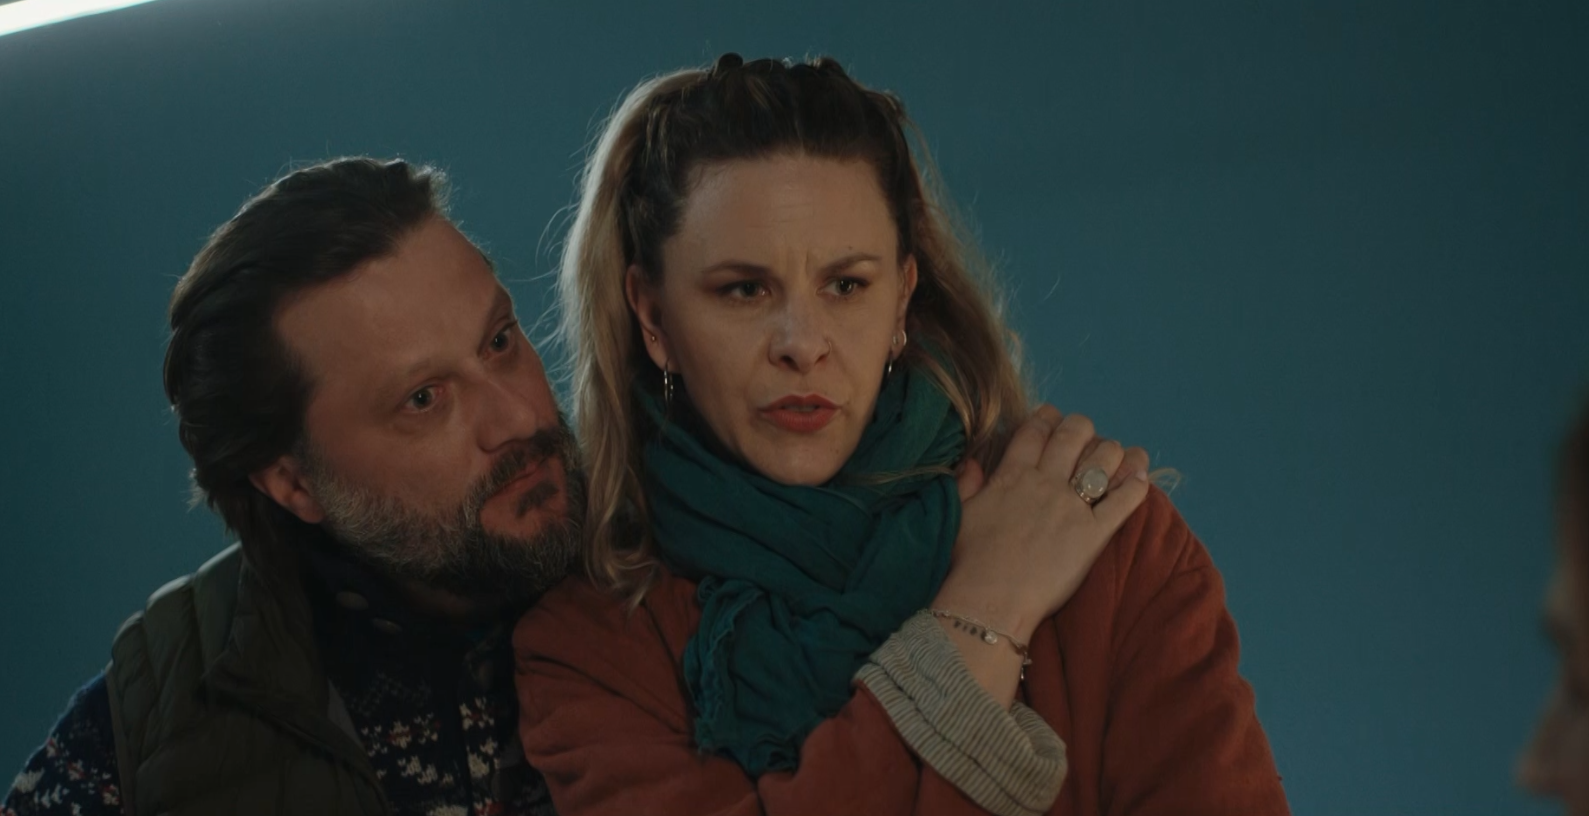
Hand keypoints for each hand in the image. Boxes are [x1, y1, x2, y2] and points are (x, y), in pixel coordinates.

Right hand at [934, 405, 1150, 641]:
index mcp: (1012, 474)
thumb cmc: (969, 560)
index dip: (1049, 418)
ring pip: (1104, 459)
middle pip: (1074, 434)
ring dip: (1114, 451)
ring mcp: (1073, 506)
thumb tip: (971, 462)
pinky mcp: (1094, 534)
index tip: (1054, 419)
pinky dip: (1136, 484)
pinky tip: (1140, 477)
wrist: (991, 599)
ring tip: (1119, 455)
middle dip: (1083, 428)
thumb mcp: (960, 513)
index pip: (1036, 430)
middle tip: (1086, 437)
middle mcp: (1046, 482)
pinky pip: (1125, 501)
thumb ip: (967, 484)